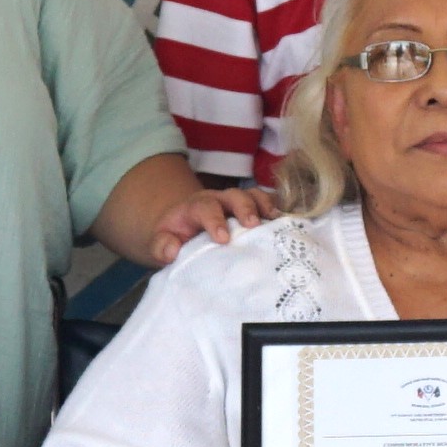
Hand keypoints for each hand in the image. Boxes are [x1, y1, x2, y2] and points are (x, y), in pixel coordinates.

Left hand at [136, 182, 278, 263]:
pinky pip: (267, 203)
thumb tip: (171, 250)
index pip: (205, 208)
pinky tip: (286, 224)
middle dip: (244, 208)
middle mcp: (218, 199)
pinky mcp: (251, 208)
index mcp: (195, 207)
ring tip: (275, 220)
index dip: (215, 221)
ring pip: (253, 195)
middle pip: (234, 195)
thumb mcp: (159, 242)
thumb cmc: (173, 236)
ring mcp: (237, 202)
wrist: (182, 225)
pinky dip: (277, 210)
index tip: (223, 239)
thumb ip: (161, 246)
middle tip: (252, 225)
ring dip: (265, 205)